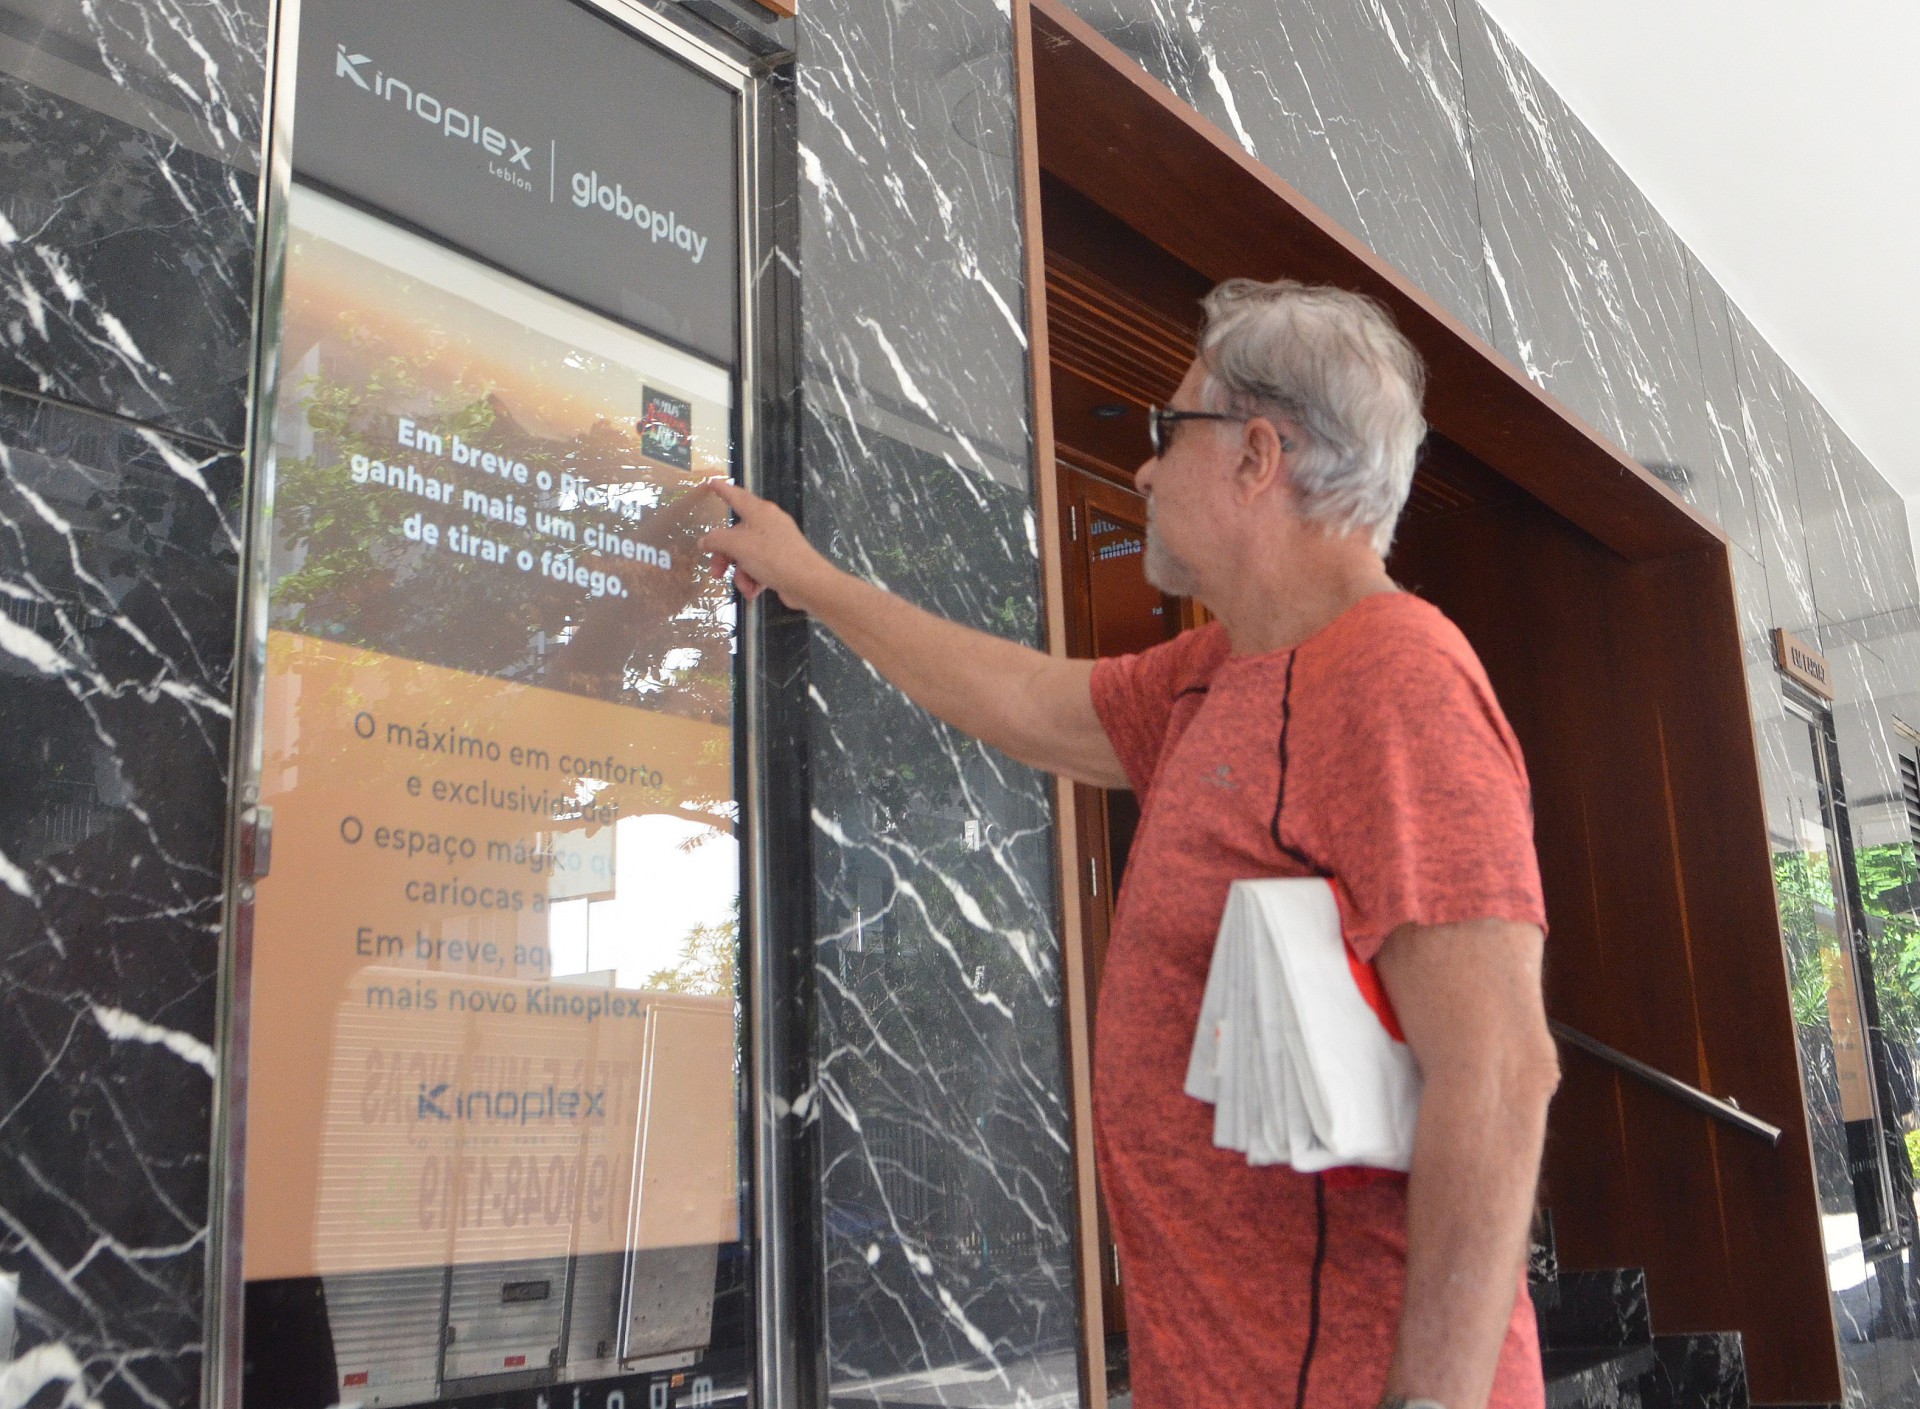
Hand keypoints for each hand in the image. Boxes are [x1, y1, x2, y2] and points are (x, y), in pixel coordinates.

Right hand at [697, 478, 834, 608]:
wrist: (808, 583)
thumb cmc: (772, 557)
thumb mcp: (738, 546)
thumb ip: (717, 541)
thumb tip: (704, 541)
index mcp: (760, 512)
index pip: (736, 496)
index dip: (722, 490)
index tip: (712, 482)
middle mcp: (769, 523)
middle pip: (737, 534)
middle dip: (725, 556)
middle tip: (716, 572)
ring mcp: (777, 542)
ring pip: (747, 554)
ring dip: (741, 573)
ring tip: (744, 587)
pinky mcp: (782, 561)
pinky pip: (760, 566)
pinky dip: (754, 579)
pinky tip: (754, 592)